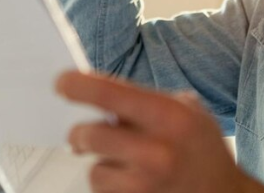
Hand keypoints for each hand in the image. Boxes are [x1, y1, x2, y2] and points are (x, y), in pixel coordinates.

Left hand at [56, 71, 263, 192]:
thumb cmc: (202, 149)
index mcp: (169, 117)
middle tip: (81, 134)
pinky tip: (131, 181)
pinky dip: (110, 185)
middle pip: (89, 135)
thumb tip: (98, 92)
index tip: (61, 83)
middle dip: (80, 134)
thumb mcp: (187, 111)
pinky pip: (103, 191)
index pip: (109, 93)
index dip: (78, 86)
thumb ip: (146, 100)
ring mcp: (146, 185)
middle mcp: (156, 152)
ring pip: (94, 169)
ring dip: (101, 164)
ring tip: (124, 163)